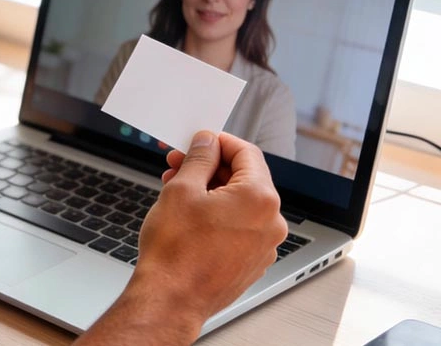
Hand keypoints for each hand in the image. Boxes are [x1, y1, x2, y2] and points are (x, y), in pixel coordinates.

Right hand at [137, 131, 286, 325]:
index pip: (246, 153)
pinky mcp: (251, 262)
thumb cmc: (175, 252)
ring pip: (240, 204)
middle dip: (210, 168)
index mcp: (259, 199)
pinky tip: (190, 217)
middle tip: (179, 166)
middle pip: (244, 178)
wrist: (171, 300)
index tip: (199, 141)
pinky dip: (218, 216)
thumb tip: (206, 143)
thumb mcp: (181, 190)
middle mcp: (270, 222)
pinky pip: (239, 227)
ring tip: (178, 192)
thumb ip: (199, 159)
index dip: (218, 142)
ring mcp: (264, 246)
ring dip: (211, 192)